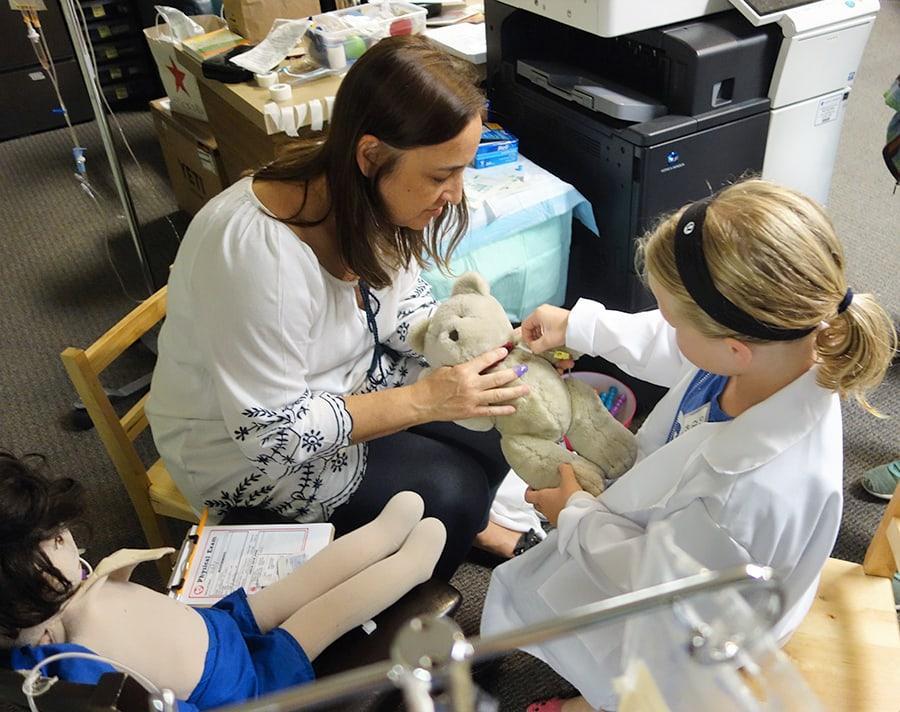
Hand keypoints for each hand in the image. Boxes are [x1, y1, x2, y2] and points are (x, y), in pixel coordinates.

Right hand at [413, 347, 529, 421]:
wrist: (422, 402)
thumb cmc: (431, 384)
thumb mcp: (446, 369)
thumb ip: (463, 368)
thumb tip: (476, 365)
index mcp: (464, 371)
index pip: (485, 360)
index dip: (497, 354)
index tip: (506, 350)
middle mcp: (471, 385)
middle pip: (497, 378)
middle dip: (513, 373)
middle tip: (523, 369)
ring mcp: (473, 400)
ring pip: (498, 395)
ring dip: (514, 392)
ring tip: (526, 389)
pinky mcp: (471, 412)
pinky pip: (491, 411)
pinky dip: (503, 410)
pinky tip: (513, 408)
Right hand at [521, 305, 570, 353]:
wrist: (580, 327)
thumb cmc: (565, 329)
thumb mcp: (547, 342)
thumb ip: (535, 347)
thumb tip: (532, 349)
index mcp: (537, 313)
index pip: (524, 326)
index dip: (526, 337)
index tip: (531, 345)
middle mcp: (543, 310)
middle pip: (531, 325)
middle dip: (533, 337)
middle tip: (537, 345)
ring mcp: (550, 312)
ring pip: (539, 325)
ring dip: (540, 335)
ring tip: (545, 343)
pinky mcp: (556, 315)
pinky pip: (546, 324)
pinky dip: (546, 332)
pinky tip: (551, 338)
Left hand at [524, 464, 582, 525]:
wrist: (581, 518)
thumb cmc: (571, 501)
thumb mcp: (568, 481)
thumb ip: (565, 470)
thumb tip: (563, 465)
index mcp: (542, 498)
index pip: (528, 495)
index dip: (529, 490)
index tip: (533, 486)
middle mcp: (544, 509)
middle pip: (536, 504)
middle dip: (539, 498)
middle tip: (546, 491)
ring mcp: (552, 518)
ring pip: (546, 512)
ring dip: (550, 506)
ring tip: (559, 499)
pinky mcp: (560, 524)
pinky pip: (556, 517)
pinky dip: (559, 512)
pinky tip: (568, 508)